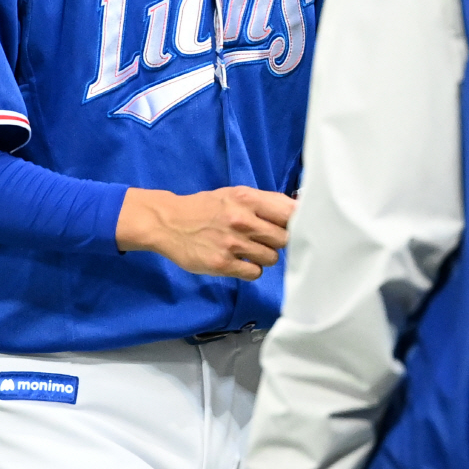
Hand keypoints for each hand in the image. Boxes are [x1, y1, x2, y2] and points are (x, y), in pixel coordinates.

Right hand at [117, 185, 294, 278]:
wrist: (169, 222)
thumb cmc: (207, 208)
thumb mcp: (235, 195)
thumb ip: (265, 202)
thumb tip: (299, 208)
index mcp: (248, 199)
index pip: (290, 212)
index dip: (298, 222)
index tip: (299, 227)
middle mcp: (242, 220)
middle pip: (284, 238)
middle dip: (278, 241)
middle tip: (265, 239)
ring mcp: (233, 244)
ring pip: (272, 258)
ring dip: (264, 256)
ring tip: (249, 250)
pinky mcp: (222, 264)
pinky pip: (254, 273)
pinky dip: (251, 269)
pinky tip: (240, 262)